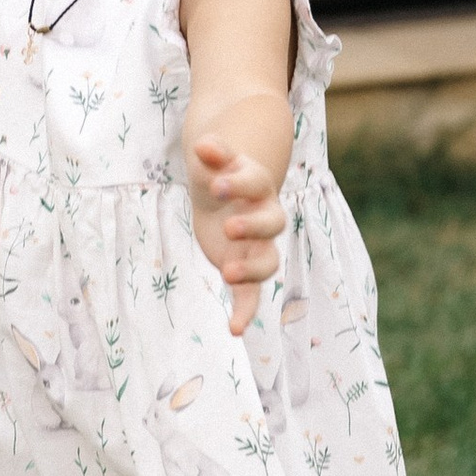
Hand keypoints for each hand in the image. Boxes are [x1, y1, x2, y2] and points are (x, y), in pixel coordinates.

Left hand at [191, 131, 285, 338]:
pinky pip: (252, 295)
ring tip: (227, 273)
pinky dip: (245, 312)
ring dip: (251, 270)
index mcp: (259, 186)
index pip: (257, 183)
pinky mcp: (244, 269)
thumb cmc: (218, 174)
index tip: (217, 185)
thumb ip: (213, 153)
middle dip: (253, 227)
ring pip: (268, 262)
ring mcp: (257, 247)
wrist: (220, 193)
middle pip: (273, 224)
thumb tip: (203, 144)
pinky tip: (234, 330)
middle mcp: (266, 217)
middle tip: (229, 227)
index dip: (239, 184)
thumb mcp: (212, 159)